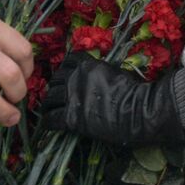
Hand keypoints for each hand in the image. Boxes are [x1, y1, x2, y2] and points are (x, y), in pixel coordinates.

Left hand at [38, 53, 184, 146]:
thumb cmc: (133, 91)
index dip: (67, 69)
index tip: (67, 76)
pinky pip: (51, 119)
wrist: (137, 111)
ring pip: (49, 98)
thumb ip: (101, 71)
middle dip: (55, 86)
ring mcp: (72, 98)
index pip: (69, 61)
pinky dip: (48, 121)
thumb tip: (99, 74)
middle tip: (57, 95)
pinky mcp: (71, 118)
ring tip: (50, 109)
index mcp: (88, 65)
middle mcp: (76, 78)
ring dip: (49, 103)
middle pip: (55, 79)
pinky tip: (49, 124)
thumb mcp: (116, 71)